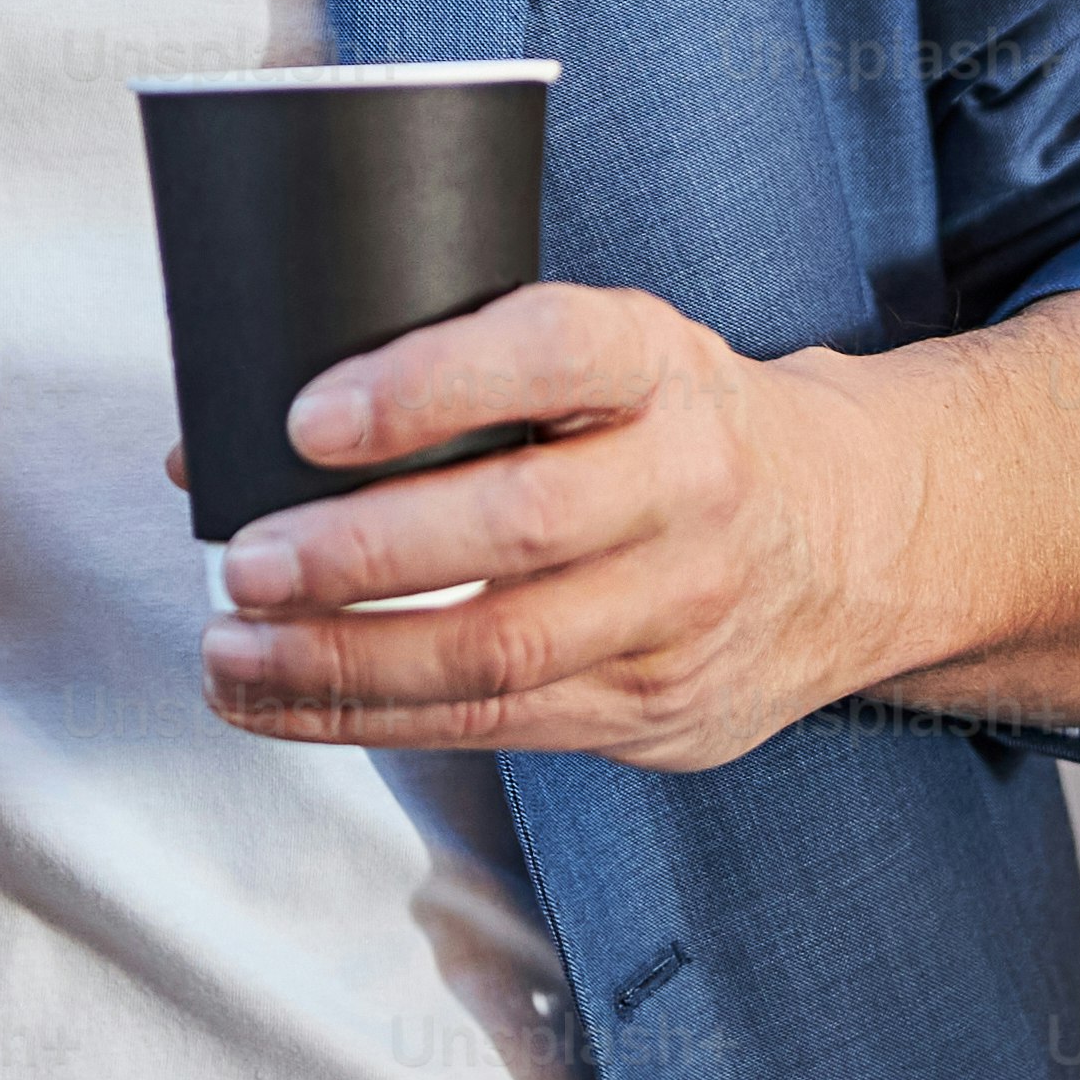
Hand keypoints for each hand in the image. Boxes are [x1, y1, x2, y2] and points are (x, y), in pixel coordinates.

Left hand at [187, 282, 1079, 766]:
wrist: (857, 537)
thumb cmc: (677, 425)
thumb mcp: (613, 355)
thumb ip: (452, 373)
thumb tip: (222, 426)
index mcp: (666, 365)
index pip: (553, 353)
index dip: (427, 384)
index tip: (309, 415)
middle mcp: (690, 487)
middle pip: (519, 528)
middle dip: (363, 553)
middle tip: (248, 556)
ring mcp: (682, 612)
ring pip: (500, 652)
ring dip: (343, 660)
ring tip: (233, 646)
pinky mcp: (656, 710)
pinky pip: (497, 725)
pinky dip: (370, 717)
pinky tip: (281, 698)